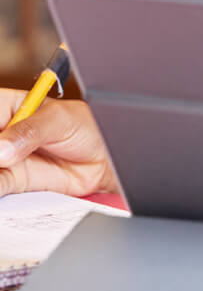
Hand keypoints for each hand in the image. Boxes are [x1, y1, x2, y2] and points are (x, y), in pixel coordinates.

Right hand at [0, 88, 116, 197]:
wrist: (104, 159)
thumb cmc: (87, 128)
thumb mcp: (60, 120)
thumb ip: (30, 130)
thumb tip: (2, 148)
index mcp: (9, 107)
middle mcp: (2, 133)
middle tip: (4, 160)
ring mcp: (4, 159)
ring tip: (8, 170)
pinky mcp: (11, 181)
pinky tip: (5, 184)